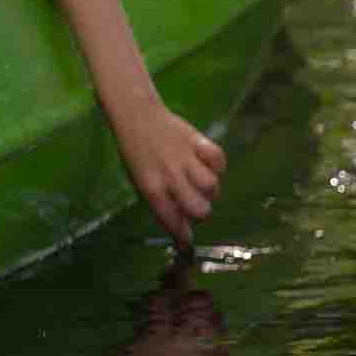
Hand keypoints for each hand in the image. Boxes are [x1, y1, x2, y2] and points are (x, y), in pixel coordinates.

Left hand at [106, 95, 226, 247]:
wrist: (136, 115)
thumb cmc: (136, 152)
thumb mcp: (140, 180)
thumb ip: (160, 202)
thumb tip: (182, 228)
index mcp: (150, 186)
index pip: (171, 219)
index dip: (182, 234)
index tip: (187, 240)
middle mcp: (169, 175)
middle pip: (200, 208)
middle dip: (201, 211)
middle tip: (195, 203)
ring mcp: (185, 157)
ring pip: (212, 186)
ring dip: (210, 189)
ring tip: (201, 182)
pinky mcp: (198, 140)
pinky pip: (219, 159)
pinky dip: (218, 164)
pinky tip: (208, 163)